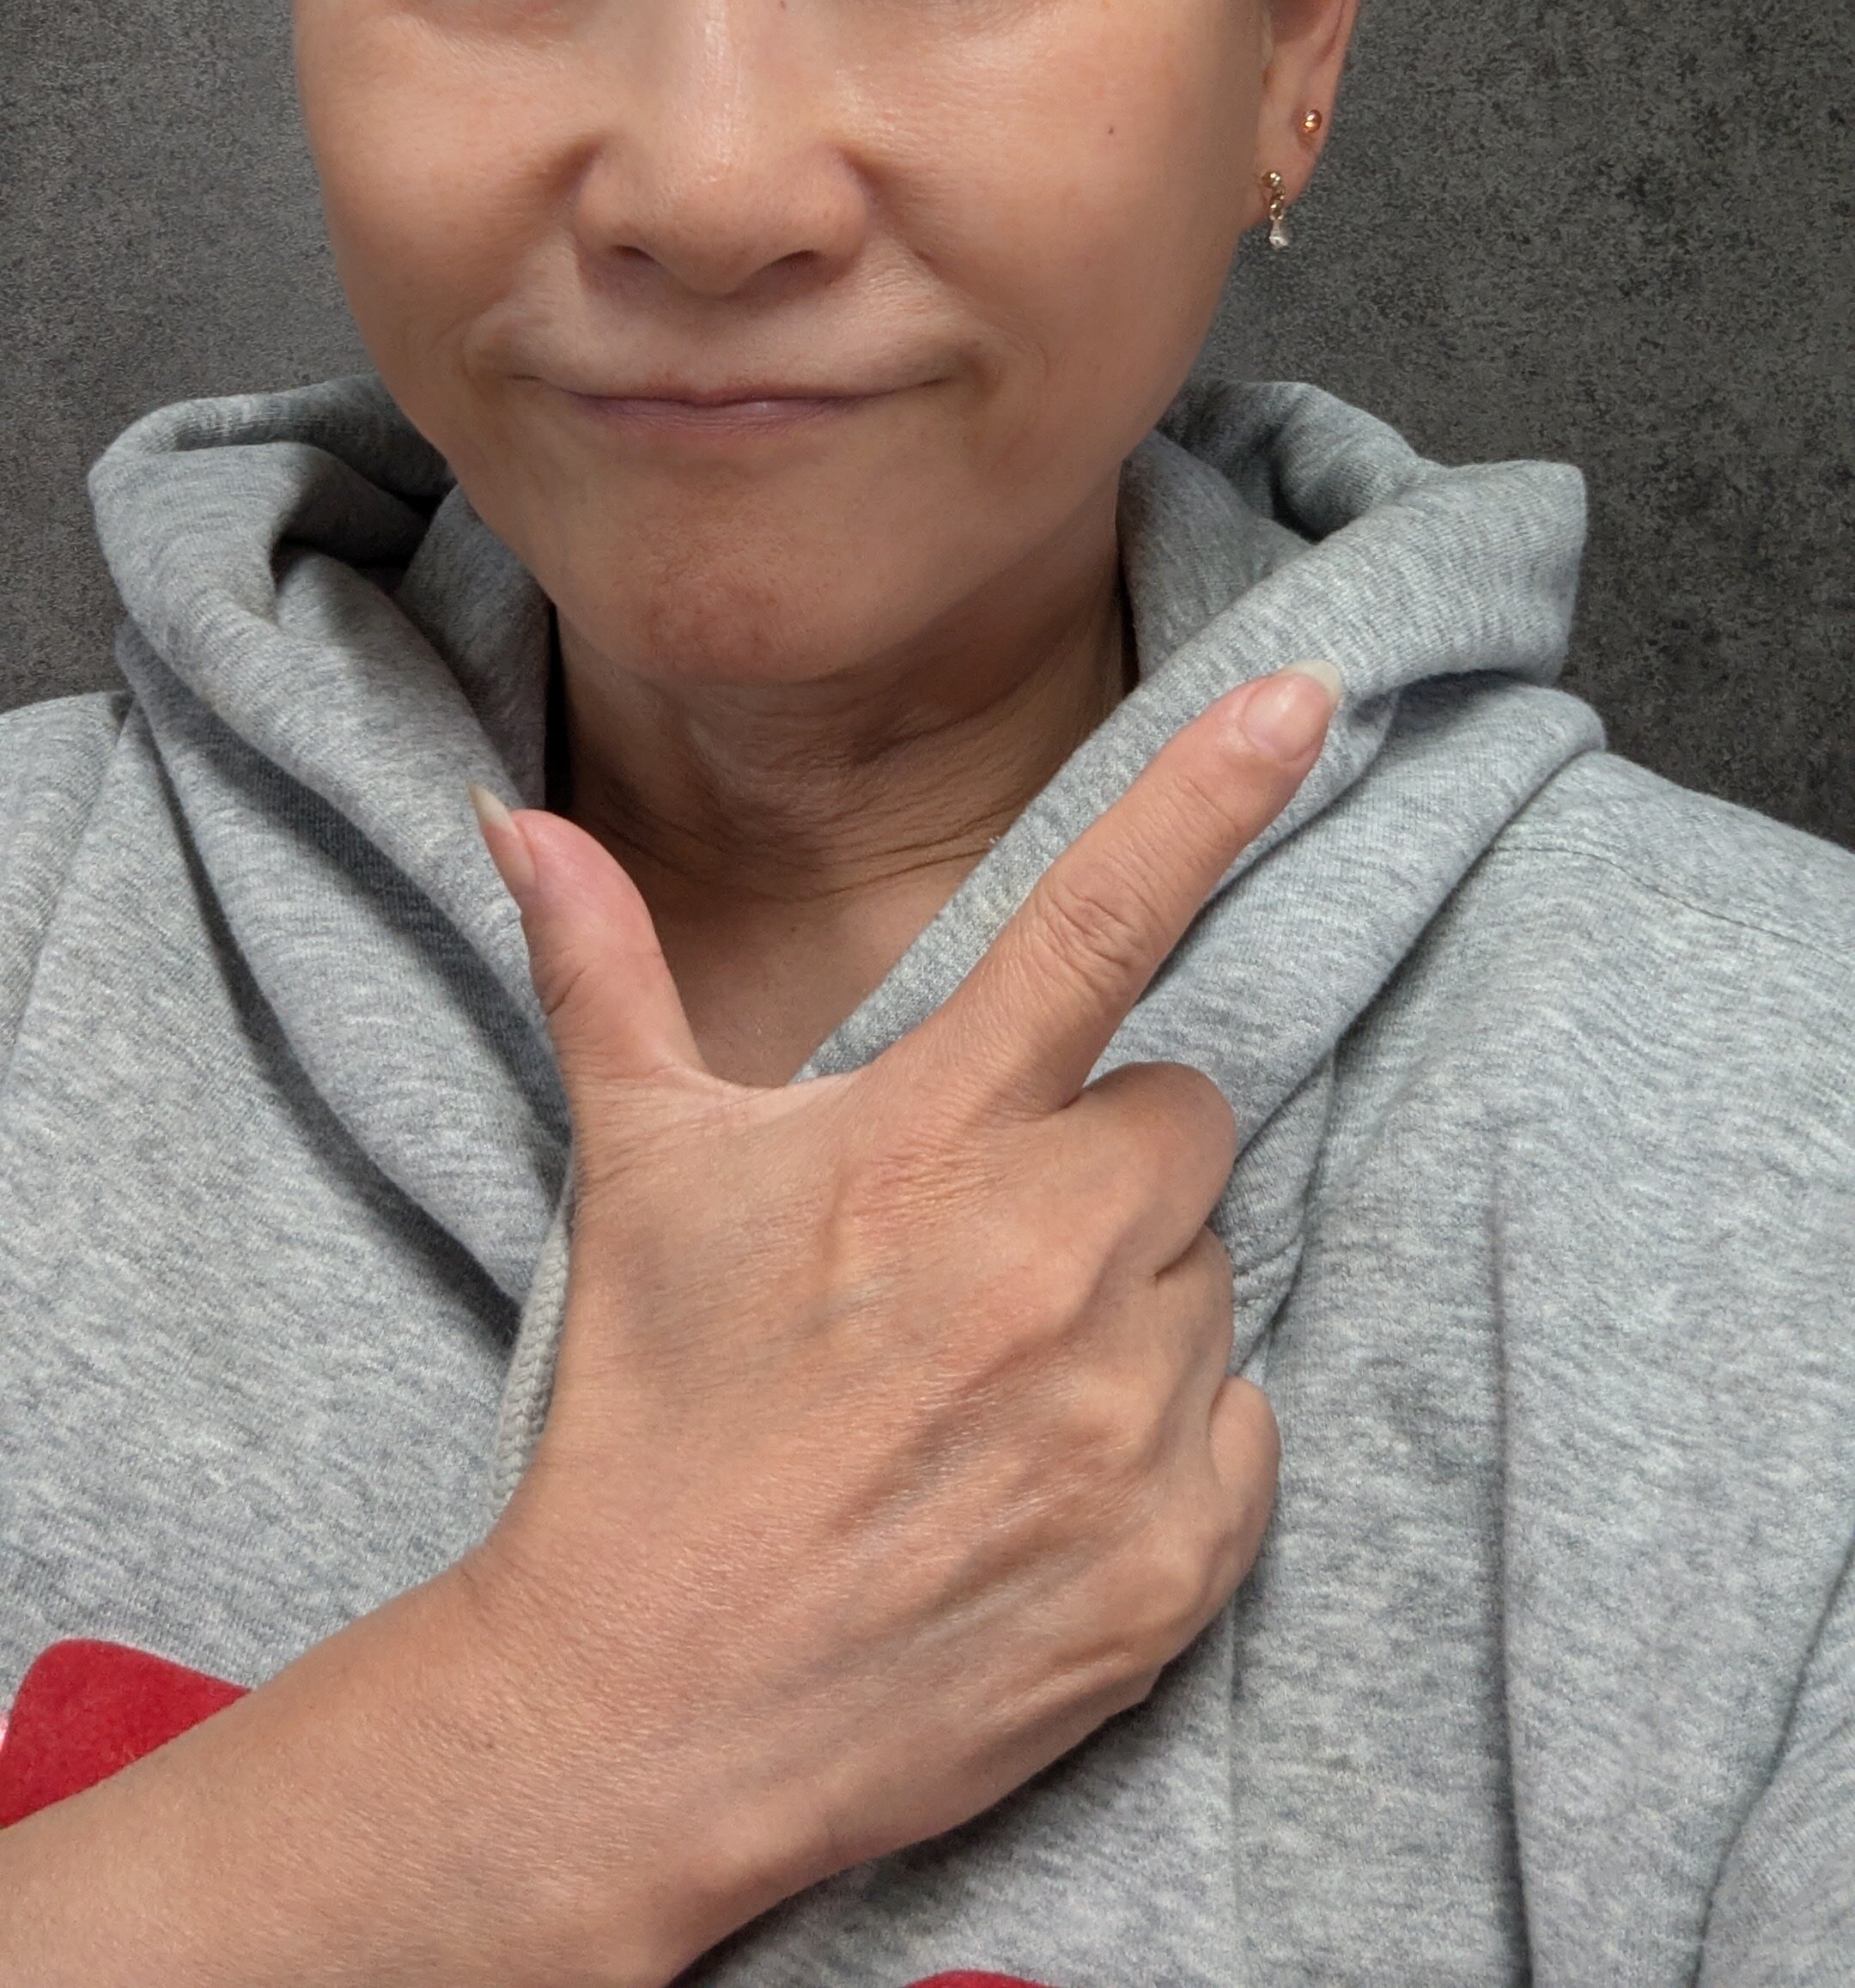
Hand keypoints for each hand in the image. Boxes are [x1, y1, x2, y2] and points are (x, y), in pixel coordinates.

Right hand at [0, 663, 1334, 1987]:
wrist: (651, 1711)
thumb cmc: (648, 1415)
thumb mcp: (635, 1173)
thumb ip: (603, 973)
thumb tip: (518, 817)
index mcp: (932, 1143)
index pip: (1097, 925)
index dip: (1207, 795)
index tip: (1304, 696)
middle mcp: (1051, 1265)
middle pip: (1183, 1121)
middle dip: (1102, 1161)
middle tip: (971, 1252)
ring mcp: (1124, 1423)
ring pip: (1212, 1276)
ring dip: (1129, 1305)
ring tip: (983, 1387)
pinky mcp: (1176, 1564)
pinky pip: (1247, 1426)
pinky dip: (1171, 1444)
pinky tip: (1039, 1482)